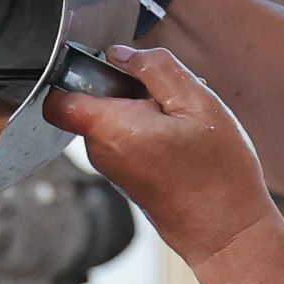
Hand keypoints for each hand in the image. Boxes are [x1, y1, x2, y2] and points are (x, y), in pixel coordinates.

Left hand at [41, 41, 280, 271]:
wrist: (226, 230)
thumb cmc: (217, 172)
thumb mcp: (197, 102)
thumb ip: (155, 68)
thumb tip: (121, 53)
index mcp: (109, 129)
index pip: (57, 98)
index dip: (75, 73)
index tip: (110, 67)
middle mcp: (100, 151)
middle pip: (94, 101)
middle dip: (129, 89)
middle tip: (172, 100)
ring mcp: (111, 167)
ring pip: (115, 119)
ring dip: (146, 111)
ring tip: (184, 124)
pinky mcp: (125, 177)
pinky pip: (128, 138)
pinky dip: (151, 131)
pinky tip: (183, 140)